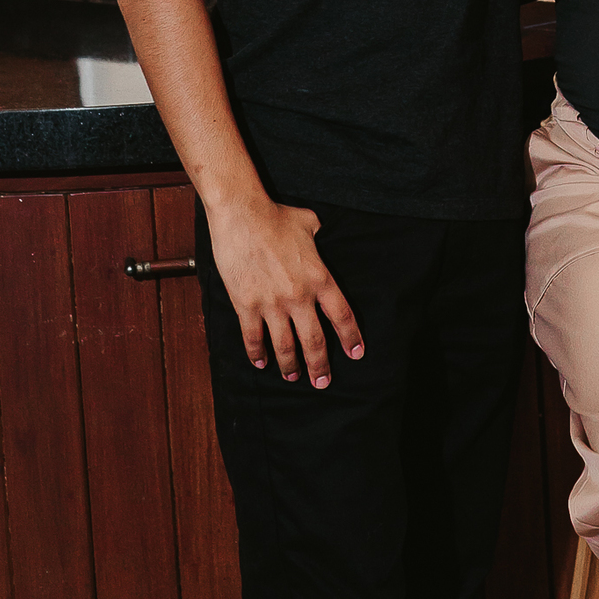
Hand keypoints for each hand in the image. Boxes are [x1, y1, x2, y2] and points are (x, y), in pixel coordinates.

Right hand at [207, 196, 363, 387]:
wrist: (242, 215)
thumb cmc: (277, 216)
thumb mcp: (310, 222)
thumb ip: (321, 236)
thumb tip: (325, 234)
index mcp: (318, 277)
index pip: (341, 315)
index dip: (351, 337)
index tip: (356, 354)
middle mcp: (298, 296)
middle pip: (314, 341)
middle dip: (320, 365)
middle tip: (323, 382)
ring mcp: (271, 304)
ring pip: (285, 346)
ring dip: (290, 366)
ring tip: (293, 376)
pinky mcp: (246, 305)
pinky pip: (253, 338)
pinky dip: (257, 354)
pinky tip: (261, 363)